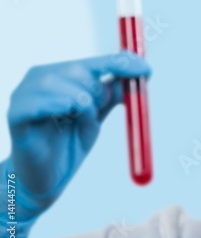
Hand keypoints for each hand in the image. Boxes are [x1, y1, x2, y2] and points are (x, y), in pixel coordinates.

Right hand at [4, 52, 149, 237]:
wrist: (46, 176)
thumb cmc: (69, 142)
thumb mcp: (97, 115)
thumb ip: (113, 93)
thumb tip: (141, 72)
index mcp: (61, 74)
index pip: (94, 61)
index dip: (121, 63)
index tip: (148, 70)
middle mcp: (40, 78)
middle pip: (78, 70)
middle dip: (97, 93)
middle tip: (95, 113)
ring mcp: (24, 94)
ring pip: (60, 85)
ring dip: (81, 105)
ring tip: (76, 122)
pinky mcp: (15, 115)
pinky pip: (39, 104)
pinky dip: (59, 107)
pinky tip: (62, 119)